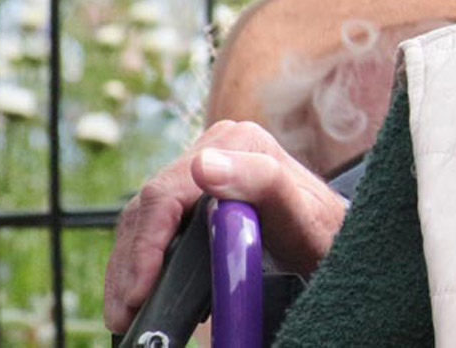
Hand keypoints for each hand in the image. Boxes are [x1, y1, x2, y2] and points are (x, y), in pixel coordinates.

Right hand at [102, 120, 349, 332]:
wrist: (330, 239)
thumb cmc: (320, 229)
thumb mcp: (299, 209)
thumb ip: (260, 181)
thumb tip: (205, 165)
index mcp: (237, 142)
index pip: (167, 192)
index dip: (146, 244)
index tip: (139, 289)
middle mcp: (215, 149)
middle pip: (149, 207)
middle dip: (131, 264)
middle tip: (124, 313)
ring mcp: (201, 171)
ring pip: (143, 219)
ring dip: (127, 269)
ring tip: (124, 313)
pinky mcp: (194, 195)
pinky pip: (152, 227)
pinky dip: (138, 263)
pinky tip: (137, 294)